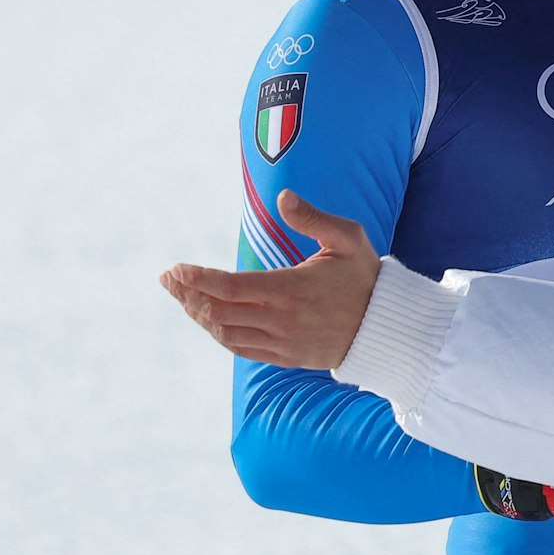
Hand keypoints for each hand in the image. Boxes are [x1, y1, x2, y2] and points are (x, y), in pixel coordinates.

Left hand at [159, 190, 379, 369]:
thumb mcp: (348, 239)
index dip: (196, 279)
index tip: (176, 268)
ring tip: (181, 297)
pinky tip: (208, 318)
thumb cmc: (365, 277)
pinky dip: (218, 333)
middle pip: (217, 311)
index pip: (229, 287)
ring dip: (198, 315)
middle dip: (186, 294)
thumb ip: (314, 218)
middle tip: (168, 279)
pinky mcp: (284, 356)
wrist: (385, 329)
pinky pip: (240, 348)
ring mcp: (281, 342)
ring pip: (224, 332)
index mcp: (290, 289)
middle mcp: (280, 319)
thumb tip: (284, 198)